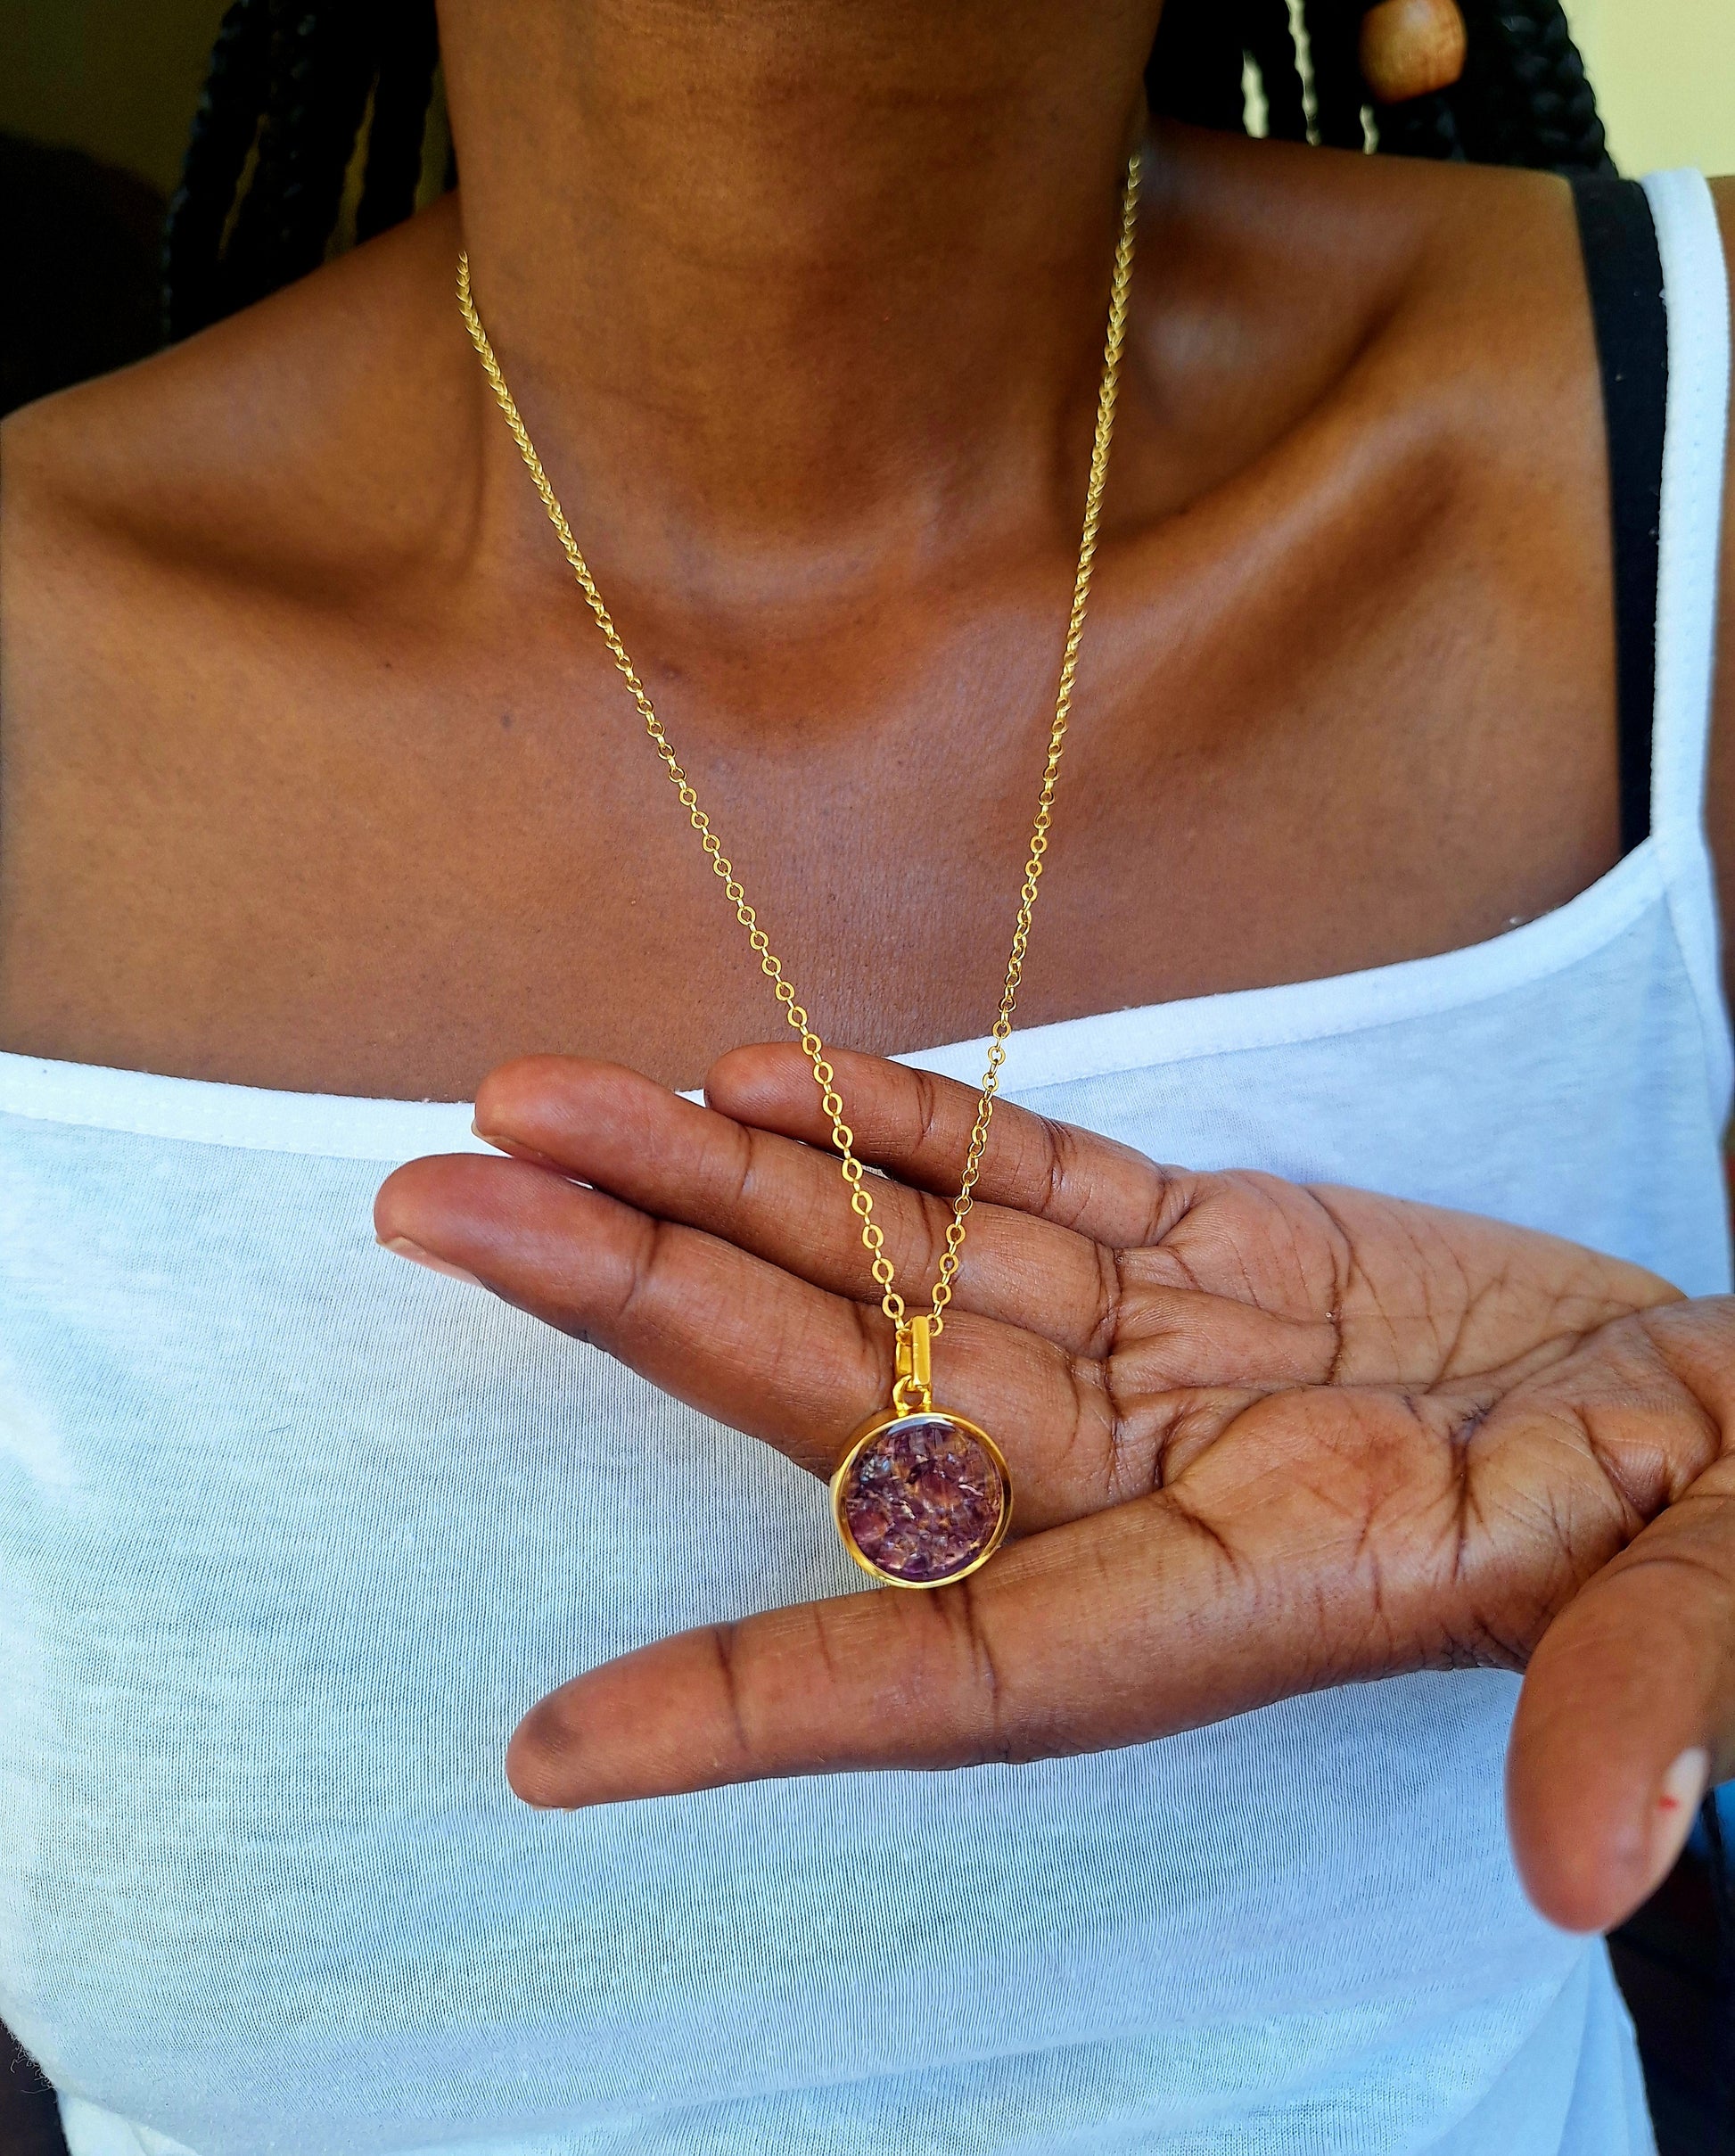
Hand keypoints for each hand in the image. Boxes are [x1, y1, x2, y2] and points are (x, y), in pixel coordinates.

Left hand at [375, 1045, 1734, 1933]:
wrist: (1722, 1406)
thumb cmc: (1718, 1521)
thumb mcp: (1714, 1593)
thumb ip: (1643, 1693)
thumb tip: (1600, 1862)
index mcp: (1248, 1590)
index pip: (971, 1662)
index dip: (772, 1696)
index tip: (562, 1749)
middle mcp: (1151, 1480)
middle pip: (860, 1396)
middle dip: (649, 1304)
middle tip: (446, 1210)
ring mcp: (1156, 1352)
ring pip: (897, 1260)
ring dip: (720, 1182)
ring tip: (542, 1106)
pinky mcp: (1198, 1246)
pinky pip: (1016, 1179)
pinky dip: (896, 1126)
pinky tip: (759, 1081)